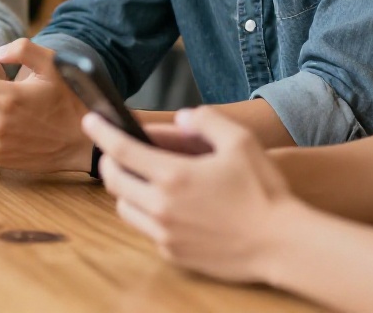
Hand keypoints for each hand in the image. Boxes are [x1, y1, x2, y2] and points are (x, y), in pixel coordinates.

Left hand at [84, 106, 294, 282]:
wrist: (282, 244)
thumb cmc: (264, 191)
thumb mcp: (240, 141)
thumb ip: (206, 121)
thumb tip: (181, 118)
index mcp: (173, 176)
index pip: (120, 150)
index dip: (101, 131)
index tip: (90, 120)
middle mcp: (161, 207)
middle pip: (113, 181)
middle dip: (108, 161)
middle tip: (114, 150)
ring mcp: (165, 234)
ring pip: (124, 208)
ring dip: (124, 189)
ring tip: (138, 177)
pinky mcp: (174, 253)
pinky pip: (146, 230)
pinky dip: (146, 213)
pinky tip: (163, 204)